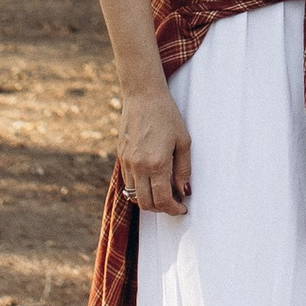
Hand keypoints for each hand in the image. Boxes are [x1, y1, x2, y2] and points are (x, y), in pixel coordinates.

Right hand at [117, 83, 191, 214]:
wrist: (143, 96)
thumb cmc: (167, 116)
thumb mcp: (183, 141)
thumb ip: (183, 170)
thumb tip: (184, 191)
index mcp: (156, 163)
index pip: (162, 200)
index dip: (173, 209)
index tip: (182, 208)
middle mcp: (138, 166)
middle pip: (146, 203)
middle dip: (161, 209)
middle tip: (173, 203)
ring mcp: (127, 162)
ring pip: (134, 195)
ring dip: (149, 200)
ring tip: (163, 192)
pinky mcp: (121, 157)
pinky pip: (128, 182)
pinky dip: (139, 188)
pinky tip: (151, 180)